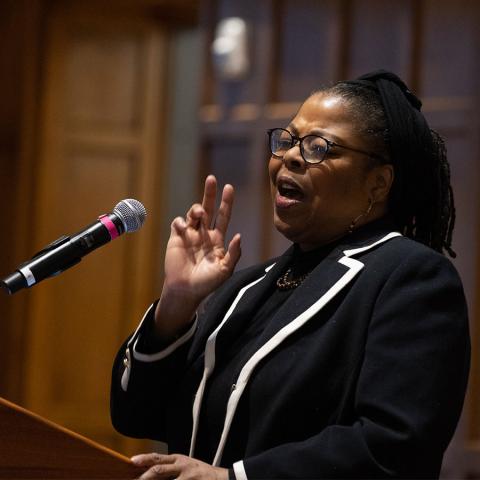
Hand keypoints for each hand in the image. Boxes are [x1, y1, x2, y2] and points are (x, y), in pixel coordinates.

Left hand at [132, 453, 228, 479]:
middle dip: (144, 477)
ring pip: (163, 479)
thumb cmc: (200, 474)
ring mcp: (187, 477)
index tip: (132, 461)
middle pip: (159, 469)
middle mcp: (181, 466)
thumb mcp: (186, 466)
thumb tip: (149, 472)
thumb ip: (170, 468)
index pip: (158, 458)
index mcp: (178, 459)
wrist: (222, 479)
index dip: (144, 459)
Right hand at [154, 175, 240, 339]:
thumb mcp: (225, 270)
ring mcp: (190, 235)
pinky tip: (184, 228)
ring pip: (193, 213)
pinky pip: (178, 223)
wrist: (186, 291)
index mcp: (217, 239)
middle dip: (210, 194)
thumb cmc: (207, 283)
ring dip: (196, 208)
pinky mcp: (176, 238)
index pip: (223, 216)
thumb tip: (239, 235)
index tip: (229, 187)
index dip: (226, 202)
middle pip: (208, 208)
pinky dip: (181, 222)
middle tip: (211, 179)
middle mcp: (204, 234)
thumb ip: (233, 253)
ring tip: (200, 212)